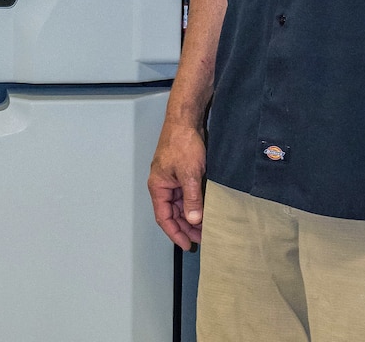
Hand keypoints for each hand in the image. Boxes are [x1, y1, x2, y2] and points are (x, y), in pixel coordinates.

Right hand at [148, 119, 207, 250]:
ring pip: (181, 205)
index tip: (188, 245)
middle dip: (186, 227)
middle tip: (202, 238)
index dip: (175, 233)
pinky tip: (206, 210)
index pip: (164, 217)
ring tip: (206, 227)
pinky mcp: (182, 173)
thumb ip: (191, 198)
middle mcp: (163, 185)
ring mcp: (173, 179)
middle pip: (172, 213)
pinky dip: (195, 204)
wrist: (186, 120)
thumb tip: (193, 220)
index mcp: (158, 186)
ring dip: (192, 216)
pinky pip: (187, 194)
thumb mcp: (189, 174)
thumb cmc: (182, 143)